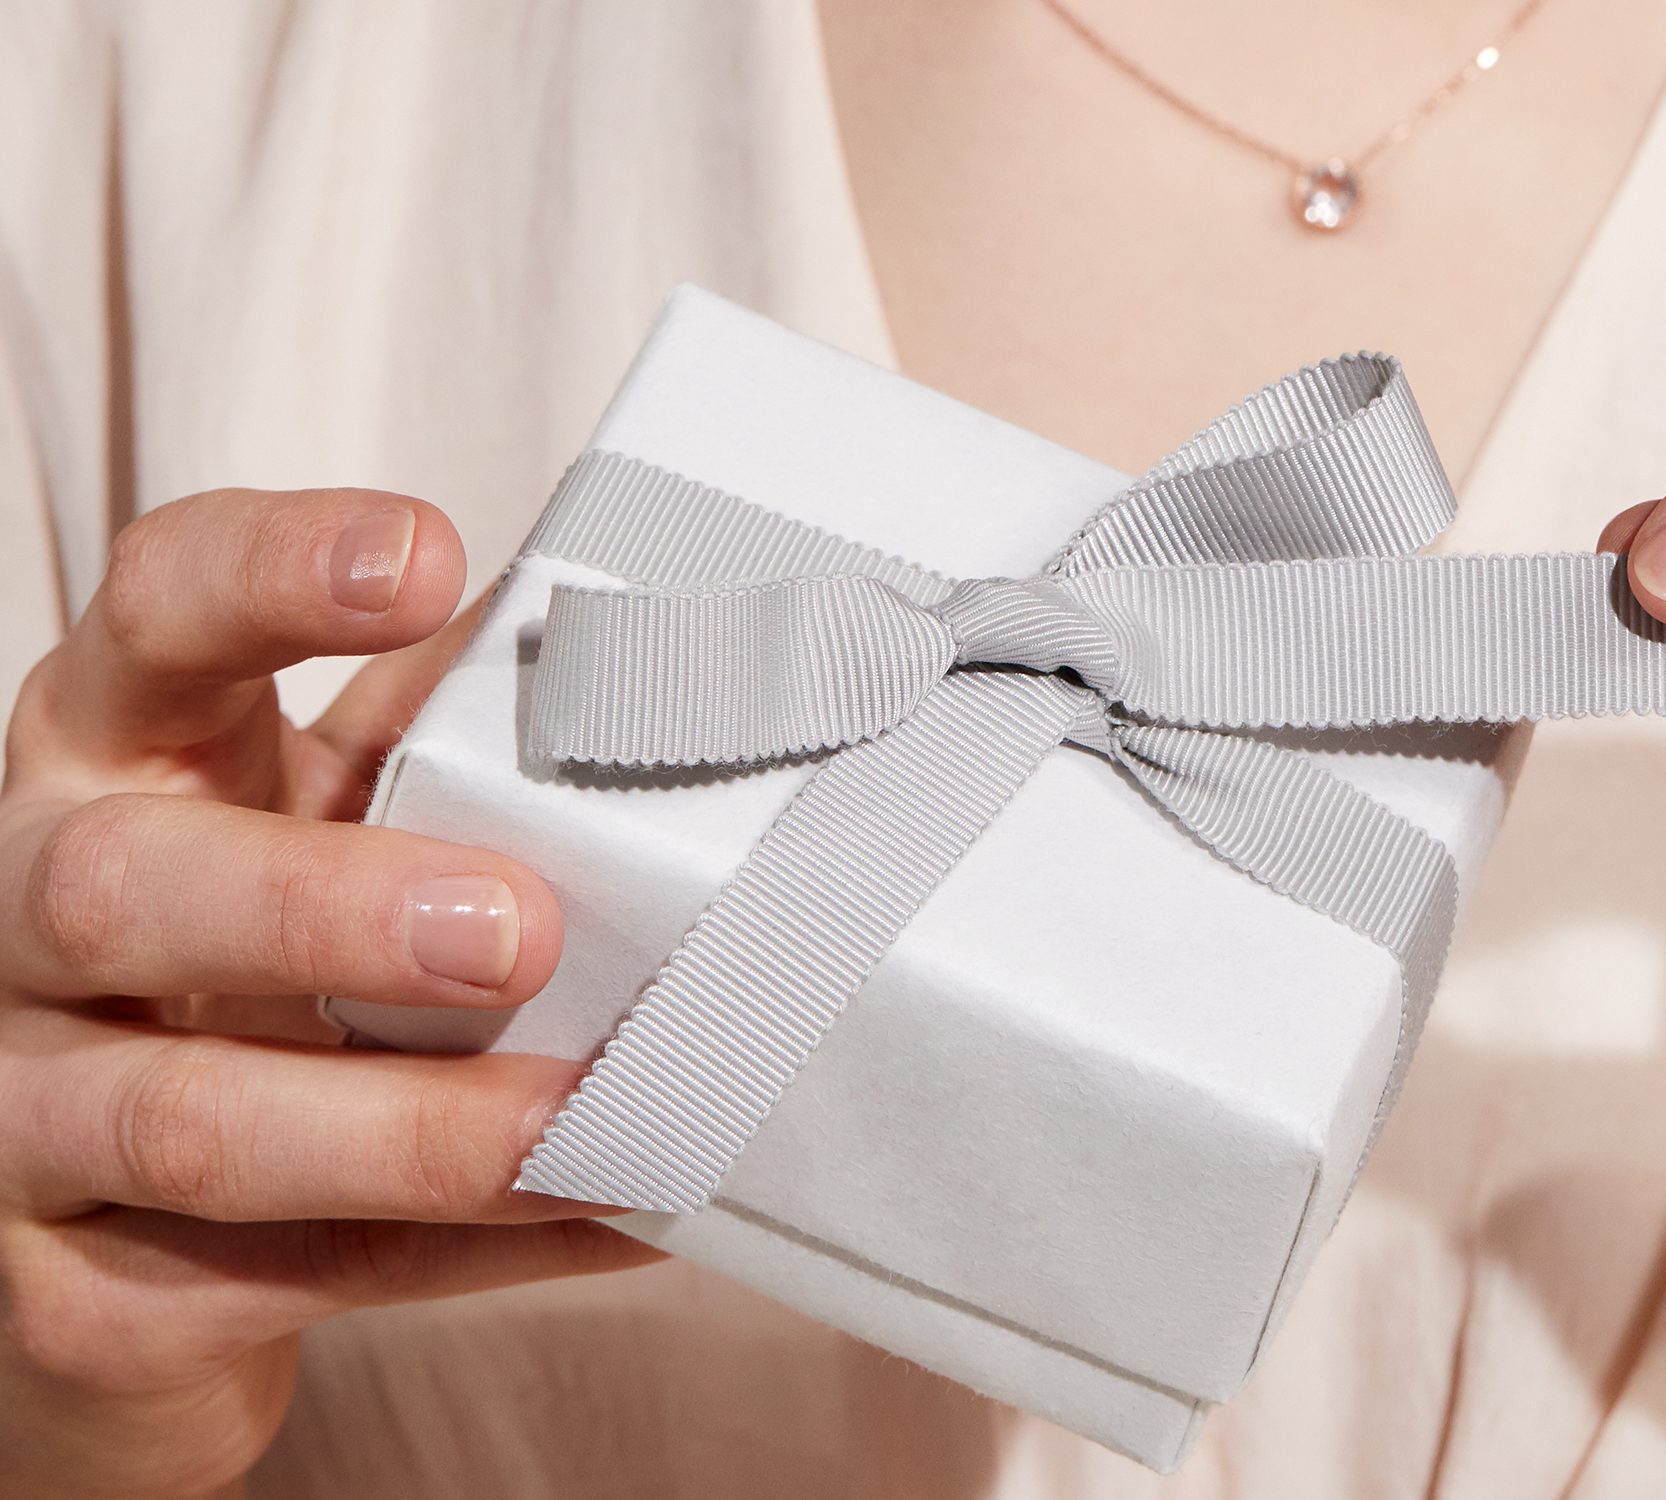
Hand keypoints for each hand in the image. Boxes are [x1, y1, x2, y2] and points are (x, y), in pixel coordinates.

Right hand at [0, 492, 660, 1498]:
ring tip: (585, 1120)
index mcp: (108, 761)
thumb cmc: (249, 972)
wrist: (113, 1246)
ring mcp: (25, 1119)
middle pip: (124, 891)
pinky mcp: (81, 1302)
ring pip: (191, 1121)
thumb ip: (431, 745)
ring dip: (414, 1126)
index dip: (271, 574)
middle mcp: (26, 924)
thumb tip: (628, 660)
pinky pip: (288, 1281)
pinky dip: (473, 1250)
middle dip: (323, 907)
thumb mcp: (318, 824)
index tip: (425, 558)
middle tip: (513, 929)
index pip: (150, 621)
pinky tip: (617, 1211)